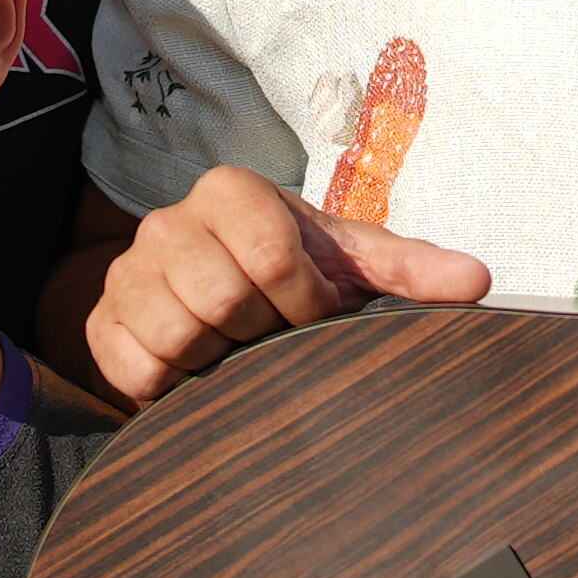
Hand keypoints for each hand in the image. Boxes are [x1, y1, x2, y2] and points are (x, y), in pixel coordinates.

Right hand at [77, 163, 485, 404]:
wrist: (210, 302)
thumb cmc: (290, 277)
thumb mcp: (349, 266)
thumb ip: (410, 269)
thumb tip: (478, 281)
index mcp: (231, 192)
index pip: (270, 250)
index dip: (302, 299)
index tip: (312, 314)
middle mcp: (168, 222)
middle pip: (222, 296)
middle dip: (259, 331)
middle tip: (270, 335)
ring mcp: (127, 274)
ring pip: (178, 334)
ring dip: (218, 361)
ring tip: (234, 351)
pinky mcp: (100, 326)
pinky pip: (136, 368)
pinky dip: (172, 384)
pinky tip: (195, 373)